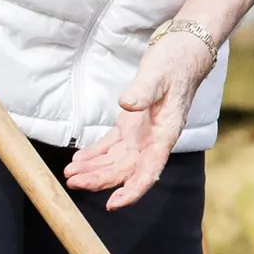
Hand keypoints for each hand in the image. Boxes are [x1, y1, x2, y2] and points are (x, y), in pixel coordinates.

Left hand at [63, 22, 217, 209]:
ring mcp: (142, 134)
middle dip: (100, 180)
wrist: (184, 50)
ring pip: (116, 161)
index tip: (113, 203)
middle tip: (73, 181)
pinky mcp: (132, 124)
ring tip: (70, 174)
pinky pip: (111, 146)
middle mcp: (153, 140)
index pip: (149, 171)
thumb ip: (144, 91)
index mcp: (165, 134)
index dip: (132, 190)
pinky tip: (79, 159)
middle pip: (126, 170)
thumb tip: (127, 104)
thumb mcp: (158, 74)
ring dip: (93, 170)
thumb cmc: (176, 62)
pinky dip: (95, 154)